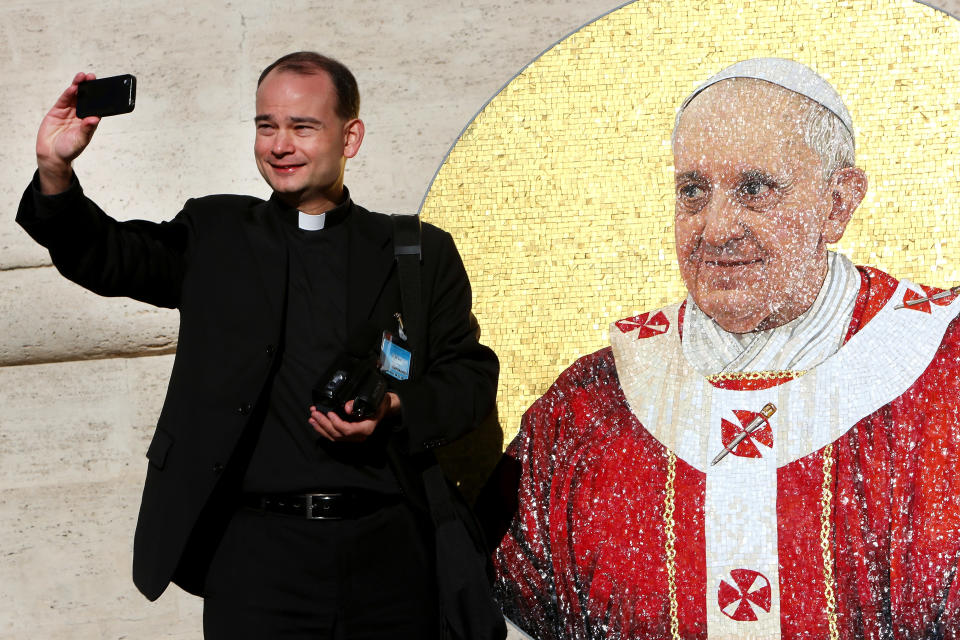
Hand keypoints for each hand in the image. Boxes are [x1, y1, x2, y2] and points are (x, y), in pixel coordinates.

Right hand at [36, 72, 101, 193]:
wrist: (52, 155)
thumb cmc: (69, 150)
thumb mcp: (80, 140)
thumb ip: (87, 129)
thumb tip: (95, 119)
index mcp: (90, 122)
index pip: (97, 107)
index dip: (100, 97)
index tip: (104, 87)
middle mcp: (80, 115)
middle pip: (86, 98)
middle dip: (89, 87)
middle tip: (92, 77)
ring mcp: (69, 112)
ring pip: (75, 96)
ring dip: (78, 86)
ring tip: (83, 77)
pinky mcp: (57, 111)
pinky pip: (64, 100)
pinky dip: (68, 94)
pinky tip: (73, 87)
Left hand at [308, 392, 400, 442]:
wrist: (384, 407)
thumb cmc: (379, 403)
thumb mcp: (373, 401)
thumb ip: (360, 404)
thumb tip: (347, 408)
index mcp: (366, 429)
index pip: (348, 430)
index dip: (336, 423)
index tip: (329, 413)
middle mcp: (359, 436)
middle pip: (338, 435)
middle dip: (324, 424)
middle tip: (315, 414)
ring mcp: (353, 437)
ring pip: (334, 437)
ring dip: (321, 428)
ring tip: (312, 418)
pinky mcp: (348, 435)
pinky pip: (334, 435)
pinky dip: (324, 430)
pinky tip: (317, 423)